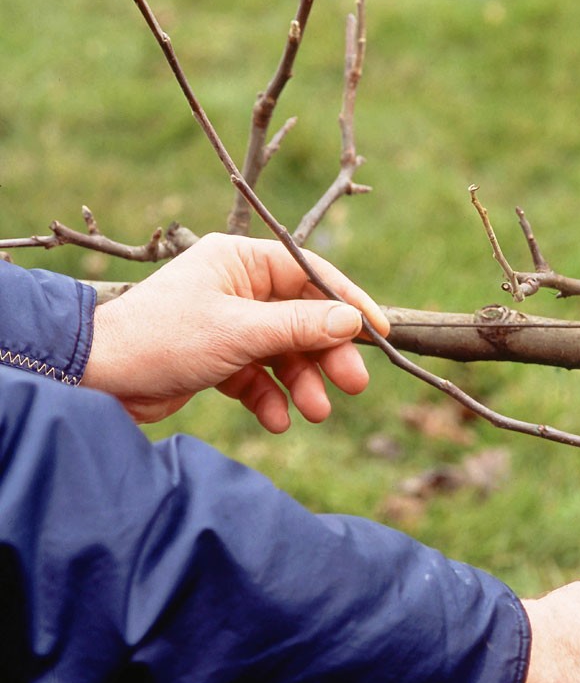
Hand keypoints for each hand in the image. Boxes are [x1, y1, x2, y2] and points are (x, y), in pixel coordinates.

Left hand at [82, 232, 389, 432]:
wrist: (95, 379)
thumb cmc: (162, 338)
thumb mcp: (240, 332)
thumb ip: (300, 327)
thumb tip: (354, 321)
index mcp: (242, 262)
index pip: (312, 275)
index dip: (350, 302)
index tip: (381, 331)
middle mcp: (239, 288)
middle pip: (305, 319)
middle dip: (327, 355)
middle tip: (352, 385)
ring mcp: (229, 324)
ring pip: (286, 353)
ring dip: (303, 384)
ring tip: (315, 412)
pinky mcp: (218, 359)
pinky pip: (260, 377)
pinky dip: (271, 399)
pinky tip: (276, 420)